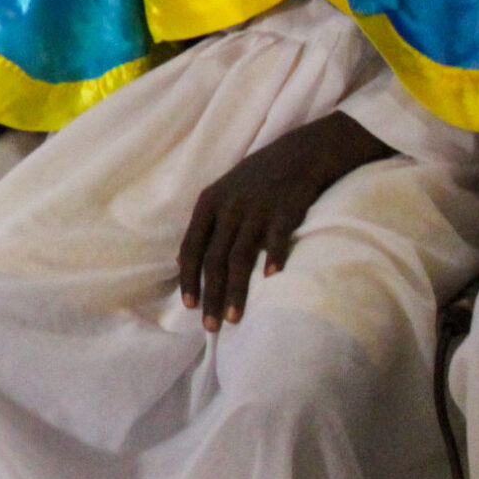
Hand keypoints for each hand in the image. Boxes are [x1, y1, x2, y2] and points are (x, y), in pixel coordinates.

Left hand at [177, 111, 391, 330]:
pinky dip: (273, 257)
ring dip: (236, 291)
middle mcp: (228, 208)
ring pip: (240, 257)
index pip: (191, 248)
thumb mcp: (221, 196)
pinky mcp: (285, 208)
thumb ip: (204, 228)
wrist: (299, 152)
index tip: (189, 306)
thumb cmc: (257, 179)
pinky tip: (272, 279)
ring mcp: (256, 208)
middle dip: (211, 295)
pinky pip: (276, 237)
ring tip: (234, 318)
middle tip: (211, 326)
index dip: (189, 279)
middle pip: (214, 259)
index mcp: (208, 204)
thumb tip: (178, 262)